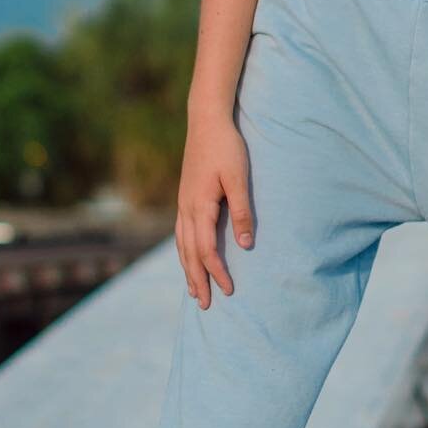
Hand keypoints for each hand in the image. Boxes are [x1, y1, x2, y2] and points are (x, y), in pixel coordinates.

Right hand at [175, 110, 254, 308]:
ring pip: (182, 245)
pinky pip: (181, 233)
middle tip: (205, 306)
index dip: (218, 272)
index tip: (230, 290)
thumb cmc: (227, 147)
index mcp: (199, 207)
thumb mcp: (239, 178)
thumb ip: (242, 211)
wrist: (206, 121)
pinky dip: (184, 251)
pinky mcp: (185, 197)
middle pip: (189, 254)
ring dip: (188, 269)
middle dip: (197, 280)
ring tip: (193, 290)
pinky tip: (189, 257)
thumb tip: (246, 245)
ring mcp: (183, 203)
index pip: (207, 250)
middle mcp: (186, 209)